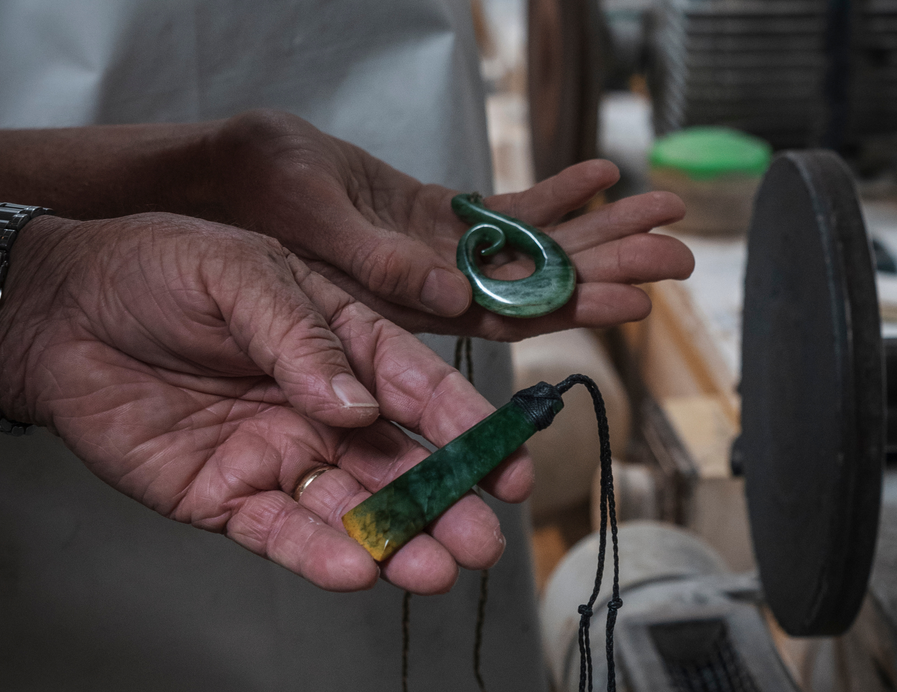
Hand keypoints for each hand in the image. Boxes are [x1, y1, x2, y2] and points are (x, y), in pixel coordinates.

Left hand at [0, 209, 532, 593]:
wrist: (60, 310)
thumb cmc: (157, 269)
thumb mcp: (244, 272)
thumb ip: (304, 338)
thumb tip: (359, 406)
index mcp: (342, 342)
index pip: (420, 388)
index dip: (469, 427)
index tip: (510, 462)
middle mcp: (323, 406)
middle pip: (400, 462)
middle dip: (448, 501)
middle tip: (484, 538)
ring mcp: (278, 453)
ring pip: (352, 508)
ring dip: (397, 541)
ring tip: (436, 568)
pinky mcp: (227, 496)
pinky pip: (282, 531)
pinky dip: (319, 554)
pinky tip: (356, 568)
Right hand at [208, 110, 694, 339]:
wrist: (217, 185)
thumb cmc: (242, 210)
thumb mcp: (306, 233)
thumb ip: (377, 265)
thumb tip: (447, 296)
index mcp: (408, 300)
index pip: (504, 311)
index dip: (570, 305)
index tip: (636, 298)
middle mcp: (431, 287)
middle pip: (535, 280)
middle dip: (606, 262)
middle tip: (679, 252)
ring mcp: (435, 253)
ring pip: (528, 245)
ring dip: (594, 227)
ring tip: (661, 208)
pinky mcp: (430, 217)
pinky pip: (501, 208)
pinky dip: (550, 191)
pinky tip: (598, 175)